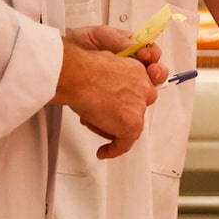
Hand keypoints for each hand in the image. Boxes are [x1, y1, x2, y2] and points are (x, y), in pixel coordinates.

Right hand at [55, 30, 166, 158]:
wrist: (77, 76)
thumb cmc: (81, 70)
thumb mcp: (101, 67)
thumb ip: (109, 80)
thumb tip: (102, 91)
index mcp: (136, 71)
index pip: (139, 91)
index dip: (128, 101)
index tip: (120, 107)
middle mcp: (142, 88)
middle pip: (138, 108)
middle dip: (124, 114)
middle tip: (108, 119)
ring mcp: (138, 107)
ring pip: (131, 126)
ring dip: (115, 130)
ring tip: (96, 128)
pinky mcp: (131, 124)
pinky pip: (124, 143)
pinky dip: (113, 150)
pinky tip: (103, 151)